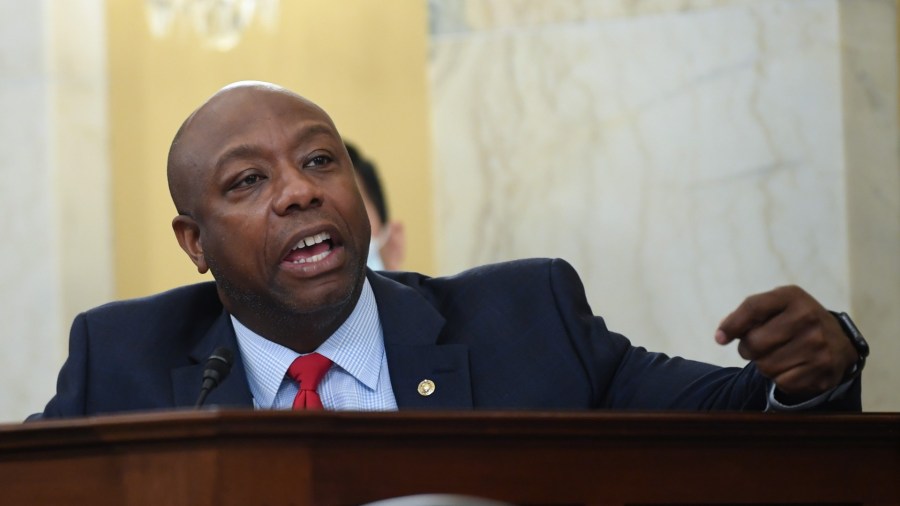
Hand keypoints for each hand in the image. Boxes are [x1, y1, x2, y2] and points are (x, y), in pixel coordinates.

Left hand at [715, 285, 857, 395]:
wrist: (839, 342)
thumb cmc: (794, 321)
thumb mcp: (775, 306)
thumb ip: (746, 315)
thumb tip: (720, 337)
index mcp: (792, 297)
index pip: (752, 308)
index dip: (731, 325)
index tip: (720, 338)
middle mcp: (808, 318)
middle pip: (754, 343)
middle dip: (748, 349)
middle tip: (758, 347)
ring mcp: (818, 346)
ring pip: (766, 366)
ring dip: (764, 365)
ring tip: (778, 356)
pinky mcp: (823, 371)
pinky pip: (782, 383)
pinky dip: (781, 379)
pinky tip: (792, 368)